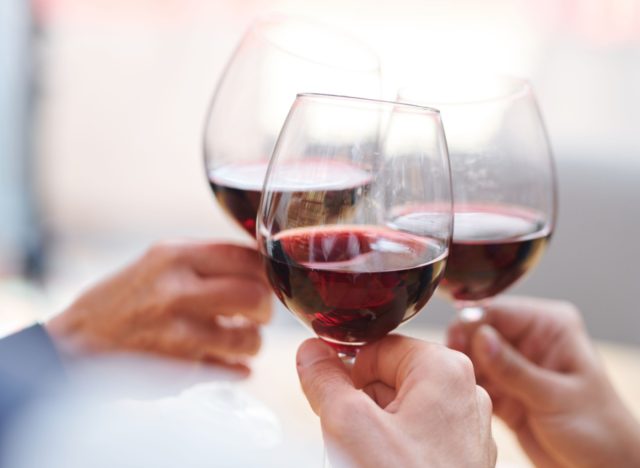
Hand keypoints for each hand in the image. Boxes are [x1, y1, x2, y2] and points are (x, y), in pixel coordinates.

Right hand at [46, 241, 271, 364]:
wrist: (76, 344)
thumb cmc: (122, 299)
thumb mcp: (158, 263)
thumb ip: (205, 261)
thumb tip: (258, 264)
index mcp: (175, 256)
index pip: (244, 256)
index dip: (264, 271)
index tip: (265, 281)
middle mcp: (178, 291)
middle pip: (254, 296)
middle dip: (265, 309)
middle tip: (259, 315)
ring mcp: (179, 333)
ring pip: (248, 339)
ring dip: (253, 343)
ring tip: (244, 341)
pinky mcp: (179, 370)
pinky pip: (230, 371)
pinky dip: (238, 370)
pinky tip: (234, 365)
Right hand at [296, 335, 495, 467]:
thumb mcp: (349, 425)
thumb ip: (324, 380)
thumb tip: (310, 350)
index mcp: (445, 369)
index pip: (378, 346)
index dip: (349, 370)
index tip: (333, 393)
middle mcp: (465, 392)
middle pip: (390, 377)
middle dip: (362, 401)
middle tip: (353, 434)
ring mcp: (466, 428)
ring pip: (401, 408)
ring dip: (375, 427)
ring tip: (369, 457)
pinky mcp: (462, 456)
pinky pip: (417, 435)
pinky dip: (395, 447)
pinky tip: (384, 467)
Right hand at [448, 296, 639, 467]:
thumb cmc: (600, 429)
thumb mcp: (556, 396)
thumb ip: (514, 368)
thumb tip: (479, 337)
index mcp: (550, 326)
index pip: (499, 311)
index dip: (473, 322)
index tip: (455, 340)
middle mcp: (529, 340)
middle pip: (479, 331)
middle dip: (464, 347)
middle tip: (454, 365)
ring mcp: (514, 365)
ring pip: (473, 357)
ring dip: (464, 370)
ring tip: (457, 384)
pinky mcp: (503, 390)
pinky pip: (475, 382)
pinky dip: (467, 389)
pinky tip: (464, 397)